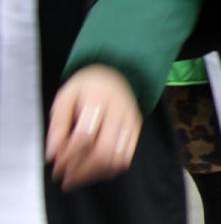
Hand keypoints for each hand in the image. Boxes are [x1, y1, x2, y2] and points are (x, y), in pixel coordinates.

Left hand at [45, 65, 141, 190]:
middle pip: (103, 151)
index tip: (56, 166)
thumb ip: (58, 126)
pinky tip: (94, 171)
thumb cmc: (87, 88)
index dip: (69, 155)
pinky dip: (109, 170)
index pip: (85, 135)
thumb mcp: (65, 98)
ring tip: (77, 178)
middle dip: (82, 170)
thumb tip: (53, 154)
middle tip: (66, 178)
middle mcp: (119, 110)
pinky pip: (126, 158)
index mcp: (98, 99)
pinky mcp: (136, 130)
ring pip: (116, 158)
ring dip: (94, 174)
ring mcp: (131, 121)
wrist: (115, 74)